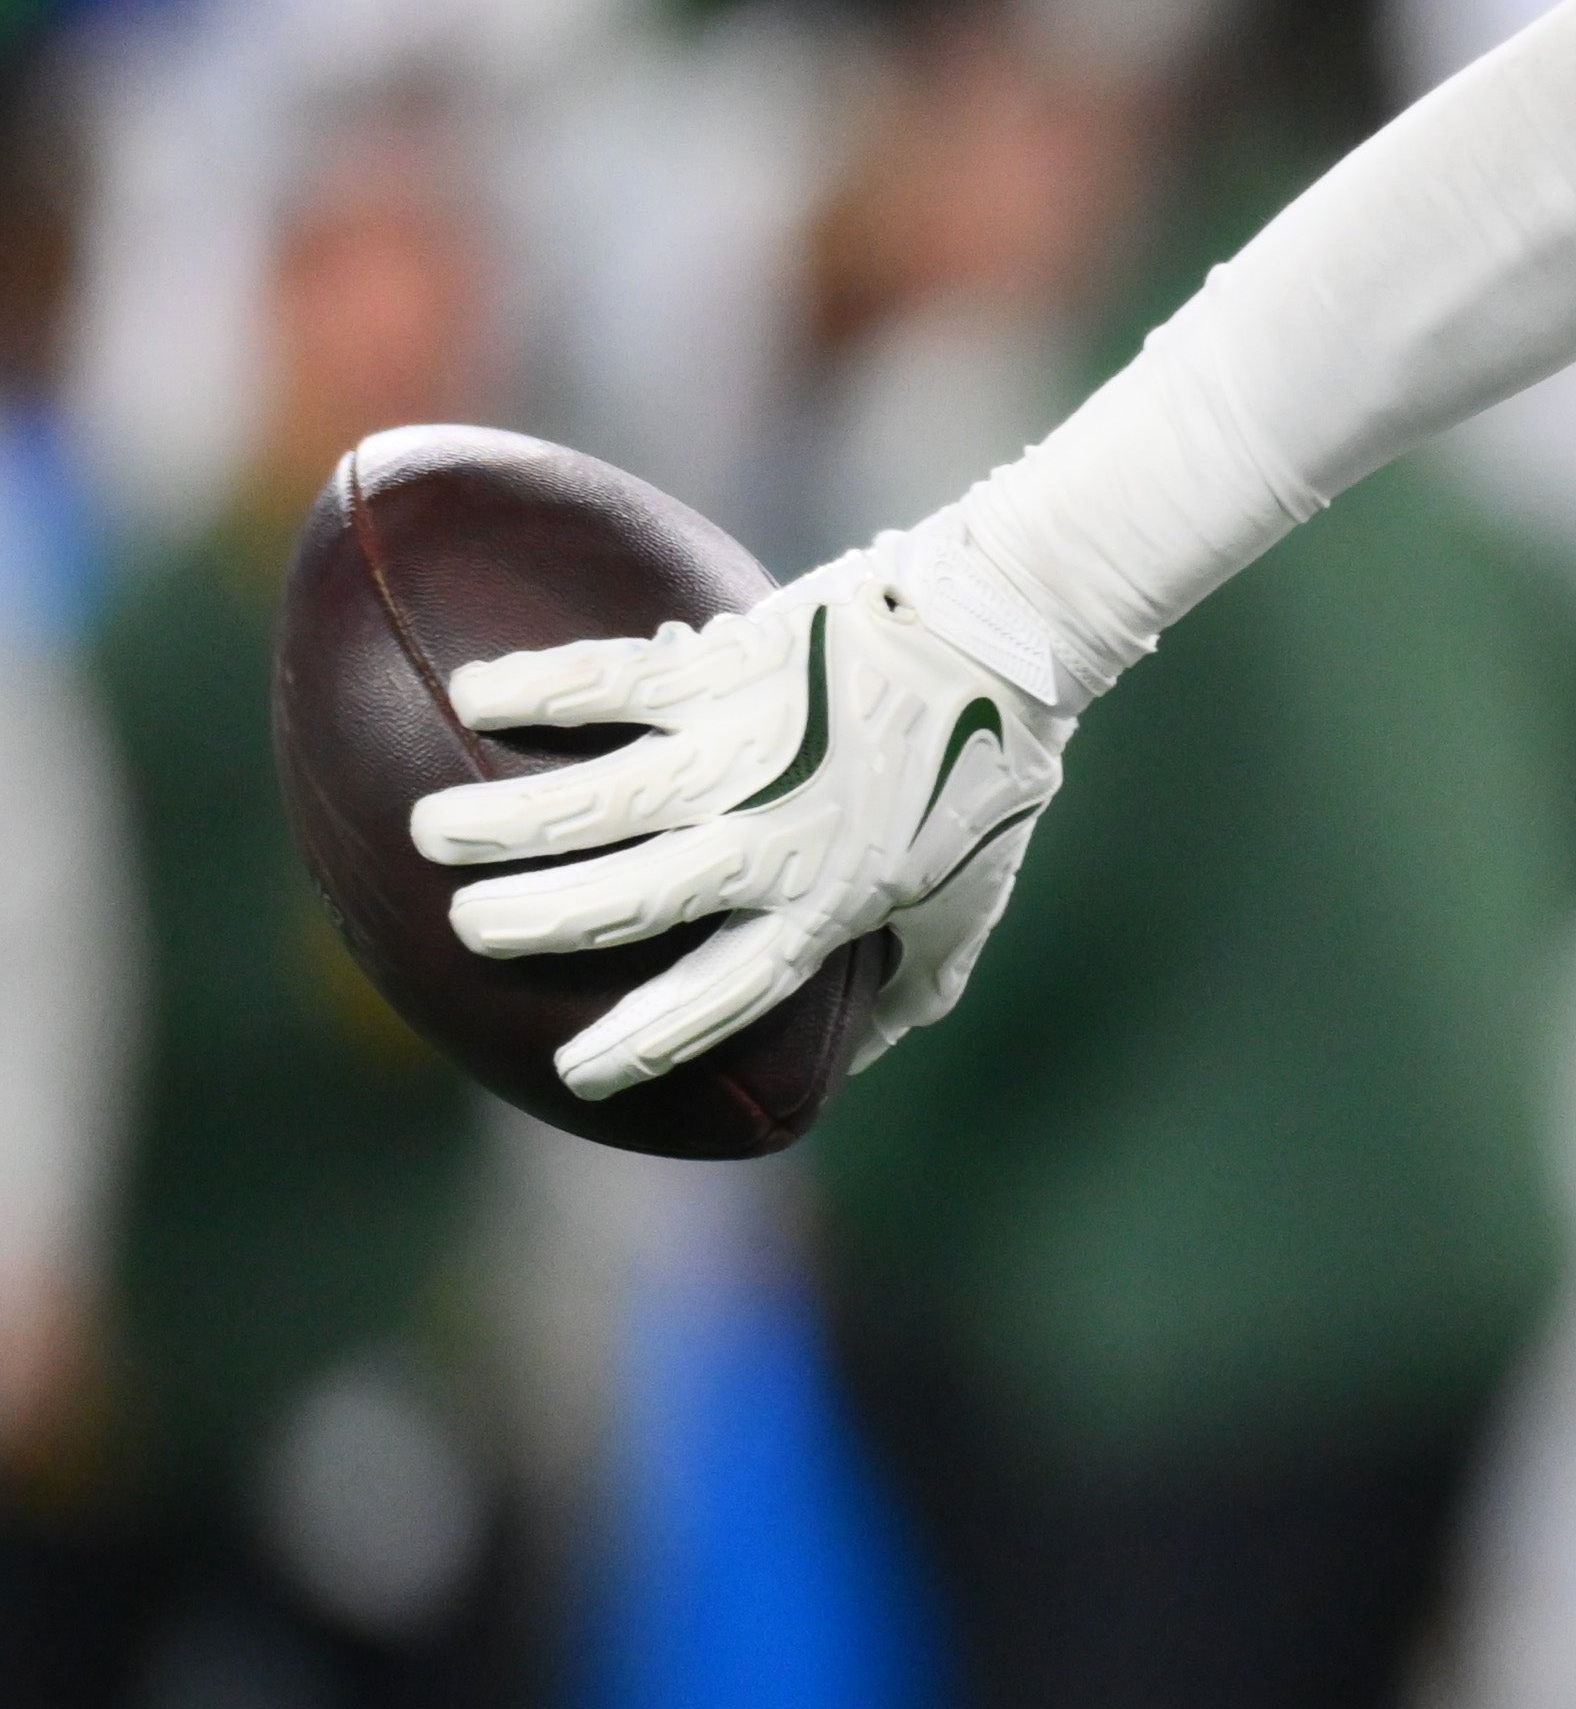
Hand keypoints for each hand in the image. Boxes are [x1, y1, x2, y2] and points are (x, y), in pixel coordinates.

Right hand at [413, 541, 1073, 1095]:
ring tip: (432, 829)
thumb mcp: (968, 902)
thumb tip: (854, 1062)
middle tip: (466, 925)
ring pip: (598, 801)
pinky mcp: (731, 667)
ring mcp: (746, 751)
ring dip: (505, 821)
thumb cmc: (992, 773)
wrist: (1010, 636)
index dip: (648, 1040)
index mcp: (829, 904)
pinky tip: (472, 694)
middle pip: (628, 903)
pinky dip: (539, 687)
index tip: (575, 1072)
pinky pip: (614, 681)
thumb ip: (911, 986)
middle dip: (534, 922)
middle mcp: (775, 839)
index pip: (723, 995)